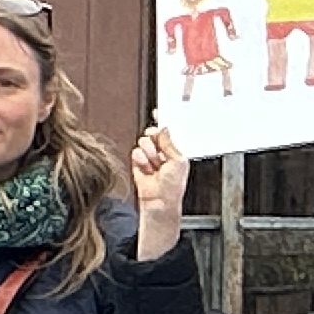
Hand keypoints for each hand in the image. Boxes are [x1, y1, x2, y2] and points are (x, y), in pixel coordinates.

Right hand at [125, 125, 189, 256]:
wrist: (159, 201)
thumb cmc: (173, 186)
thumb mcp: (178, 161)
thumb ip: (169, 143)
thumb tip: (164, 128)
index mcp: (175, 150)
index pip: (168, 132)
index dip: (163, 122)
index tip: (159, 112)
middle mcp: (162, 151)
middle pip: (153, 133)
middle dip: (155, 139)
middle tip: (157, 147)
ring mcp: (149, 156)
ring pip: (144, 142)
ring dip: (149, 153)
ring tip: (155, 165)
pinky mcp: (138, 162)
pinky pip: (135, 152)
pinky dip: (141, 160)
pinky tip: (146, 168)